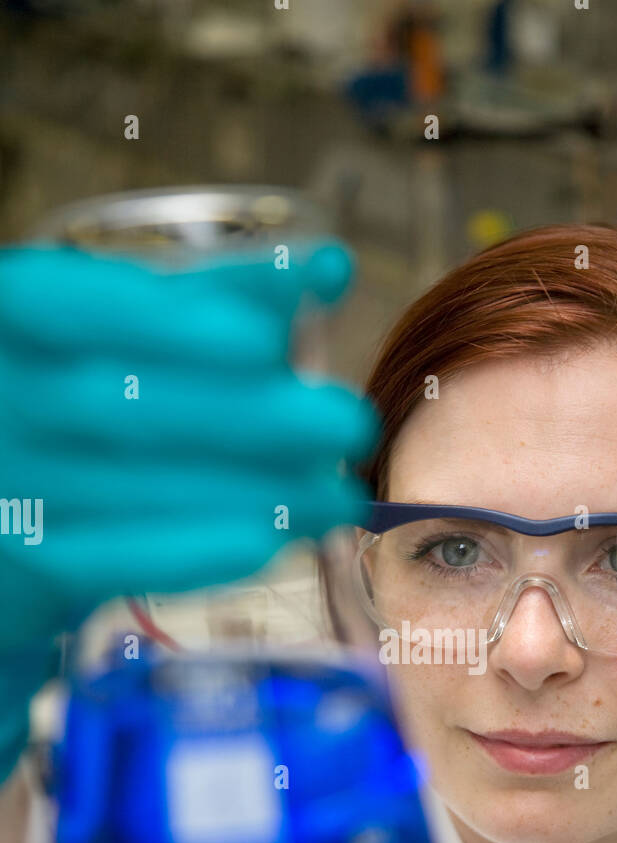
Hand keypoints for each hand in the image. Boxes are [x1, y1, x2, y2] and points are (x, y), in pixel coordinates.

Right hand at [0, 241, 380, 783]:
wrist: (10, 505)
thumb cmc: (88, 398)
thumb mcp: (134, 334)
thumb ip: (218, 295)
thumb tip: (329, 269)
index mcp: (14, 316)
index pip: (78, 304)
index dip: (170, 319)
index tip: (268, 337)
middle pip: (119, 404)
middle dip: (243, 416)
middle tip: (348, 424)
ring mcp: (5, 483)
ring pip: (128, 486)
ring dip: (246, 490)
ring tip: (337, 495)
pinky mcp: (21, 565)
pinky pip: (110, 562)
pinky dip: (191, 551)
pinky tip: (269, 541)